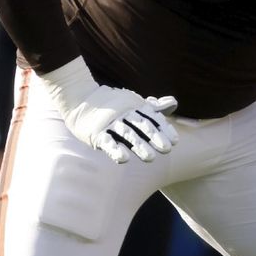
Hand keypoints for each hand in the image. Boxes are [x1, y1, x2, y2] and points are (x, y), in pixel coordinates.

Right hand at [37, 57, 178, 163]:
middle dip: (155, 137)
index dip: (164, 129)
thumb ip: (154, 106)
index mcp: (134, 105)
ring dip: (139, 146)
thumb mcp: (133, 101)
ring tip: (150, 158)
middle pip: (141, 124)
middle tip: (167, 149)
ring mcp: (110, 122)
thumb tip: (174, 102)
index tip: (175, 141)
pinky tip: (123, 159)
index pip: (152, 117)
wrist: (79, 97)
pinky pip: (107, 141)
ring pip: (126, 133)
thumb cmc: (112, 102)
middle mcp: (124, 112)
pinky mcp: (96, 132)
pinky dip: (115, 149)